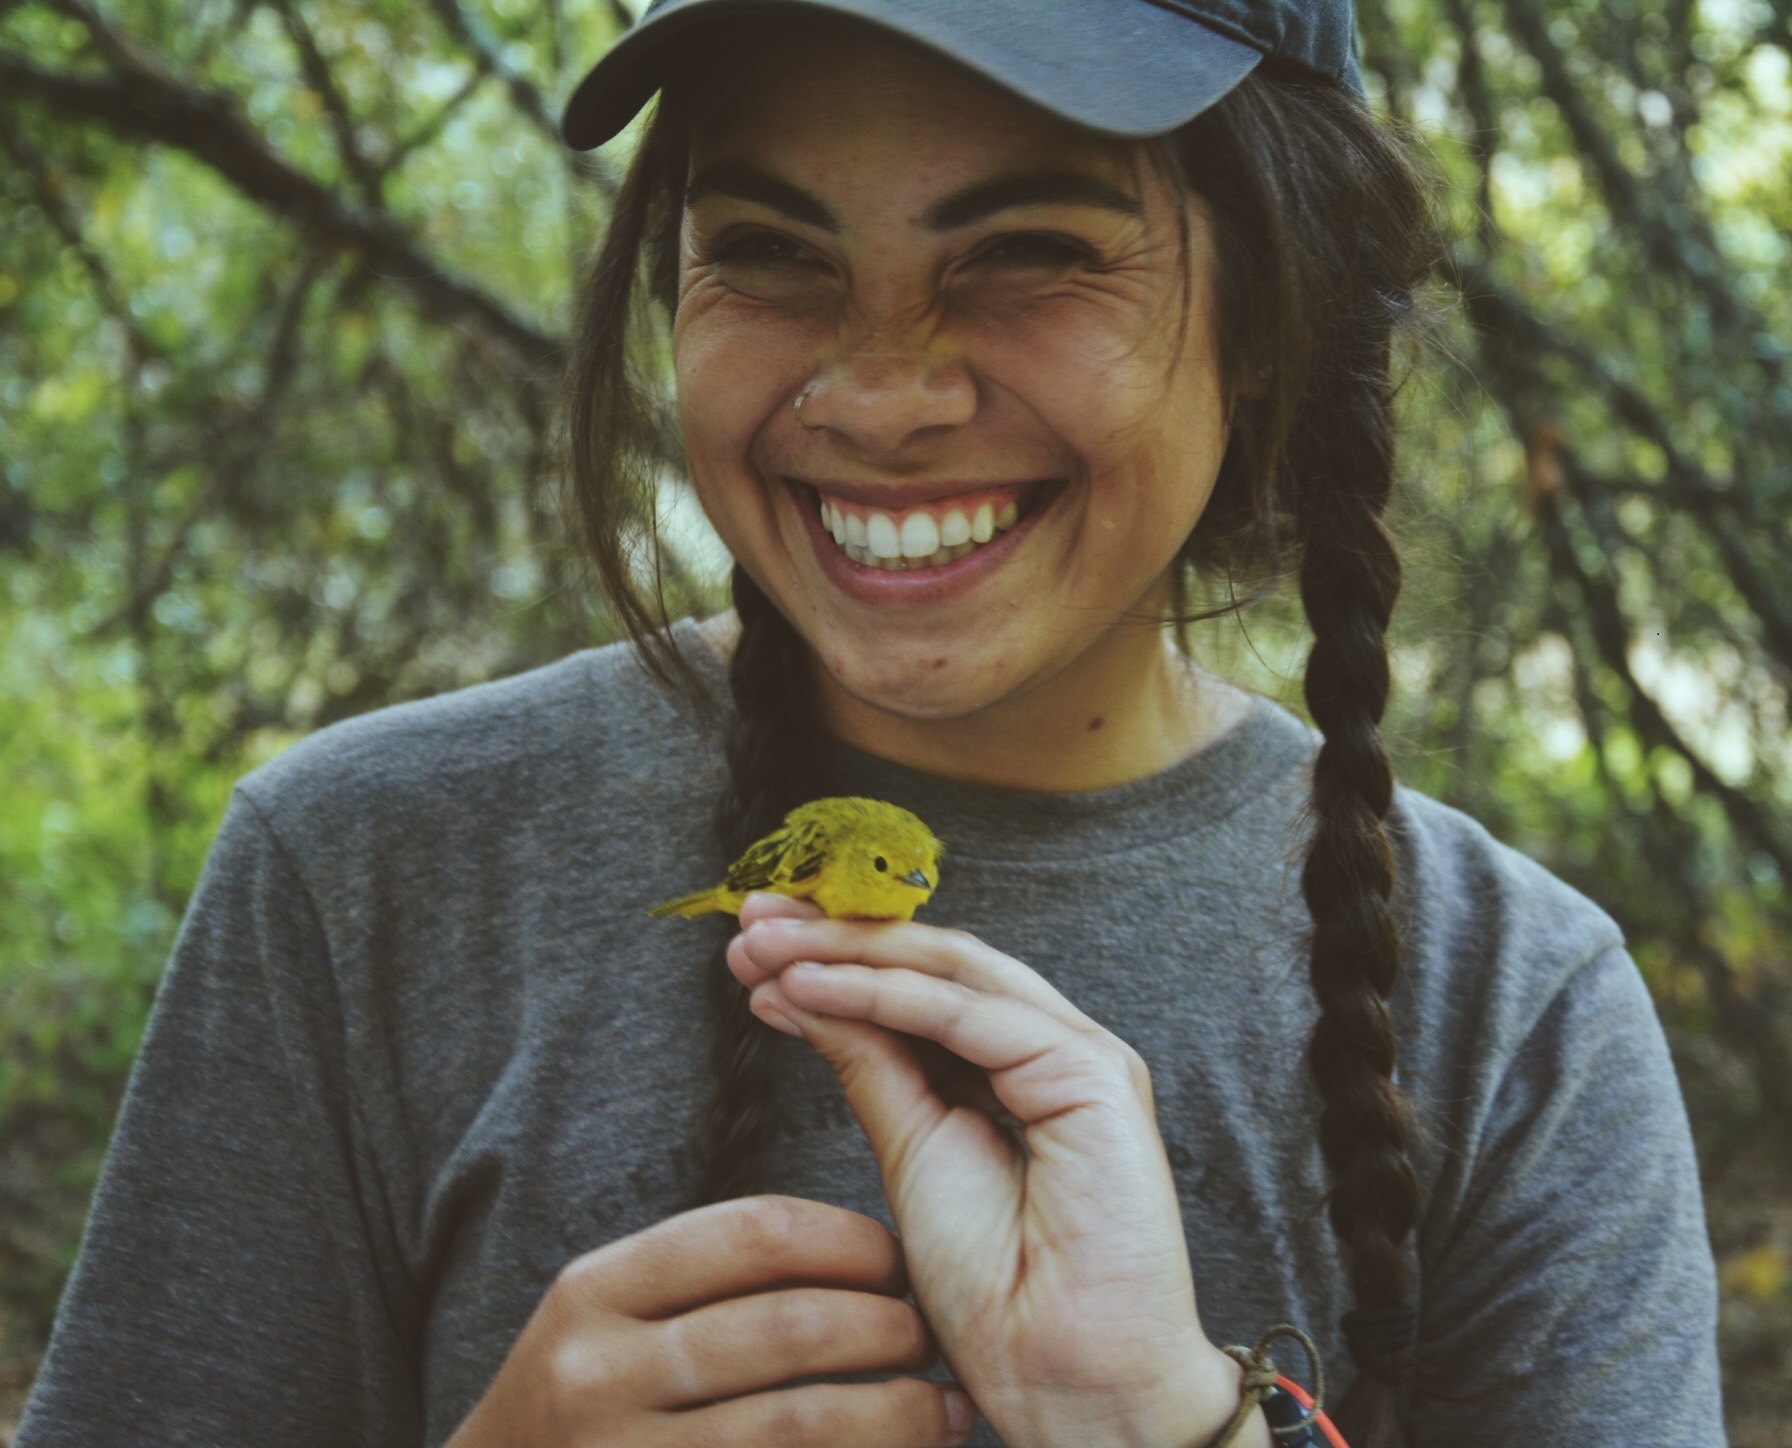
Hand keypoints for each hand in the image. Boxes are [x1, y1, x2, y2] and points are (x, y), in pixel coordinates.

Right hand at [445, 1194, 976, 1446]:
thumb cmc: (584, 1405)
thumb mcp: (607, 1322)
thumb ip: (703, 1281)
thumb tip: (865, 1258)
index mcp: (594, 1292)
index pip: (754, 1232)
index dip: (849, 1241)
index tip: (897, 1262)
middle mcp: (597, 1376)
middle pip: (789, 1328)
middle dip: (887, 1328)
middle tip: (929, 1337)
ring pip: (803, 1425)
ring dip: (898, 1413)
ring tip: (944, 1410)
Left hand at [730, 895, 1266, 1447]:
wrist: (1066, 1379)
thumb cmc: (1000, 1292)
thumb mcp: (908, 1152)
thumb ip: (867, 1066)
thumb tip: (800, 993)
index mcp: (1018, 1065)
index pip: (921, 983)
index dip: (838, 956)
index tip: (754, 949)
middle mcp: (1052, 1047)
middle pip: (934, 961)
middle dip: (836, 934)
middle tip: (751, 921)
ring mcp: (1080, 1055)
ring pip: (951, 969)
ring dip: (849, 949)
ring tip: (766, 943)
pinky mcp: (1092, 1076)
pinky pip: (968, 1016)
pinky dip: (883, 992)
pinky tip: (813, 983)